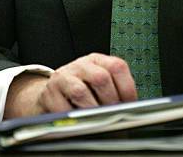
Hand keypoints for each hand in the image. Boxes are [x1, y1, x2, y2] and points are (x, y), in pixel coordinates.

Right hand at [4, 53, 136, 117]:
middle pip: (101, 78)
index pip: (117, 67)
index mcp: (98, 61)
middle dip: (110, 102)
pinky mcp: (50, 92)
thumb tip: (132, 110)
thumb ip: (115, 92)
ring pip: (81, 92)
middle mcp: (81, 65)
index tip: (131, 107)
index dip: (127, 89)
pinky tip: (78, 123)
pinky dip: (73, 119)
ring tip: (97, 122)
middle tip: (114, 117)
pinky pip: (63, 108)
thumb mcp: (99, 85)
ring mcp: (64, 77)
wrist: (52, 92)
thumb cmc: (82, 89)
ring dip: (92, 111)